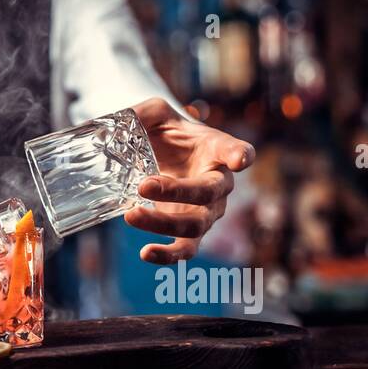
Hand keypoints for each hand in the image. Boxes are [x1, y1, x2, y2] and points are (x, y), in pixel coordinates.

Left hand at [121, 97, 255, 264]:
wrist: (162, 156)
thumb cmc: (167, 133)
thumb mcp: (155, 114)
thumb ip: (144, 113)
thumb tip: (127, 120)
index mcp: (217, 149)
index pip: (236, 150)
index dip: (239, 155)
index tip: (239, 159)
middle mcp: (219, 182)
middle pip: (209, 192)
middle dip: (177, 191)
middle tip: (144, 186)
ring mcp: (206, 210)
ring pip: (195, 225)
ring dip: (163, 223)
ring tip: (132, 215)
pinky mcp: (189, 231)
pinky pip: (186, 250)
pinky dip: (168, 255)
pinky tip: (146, 253)